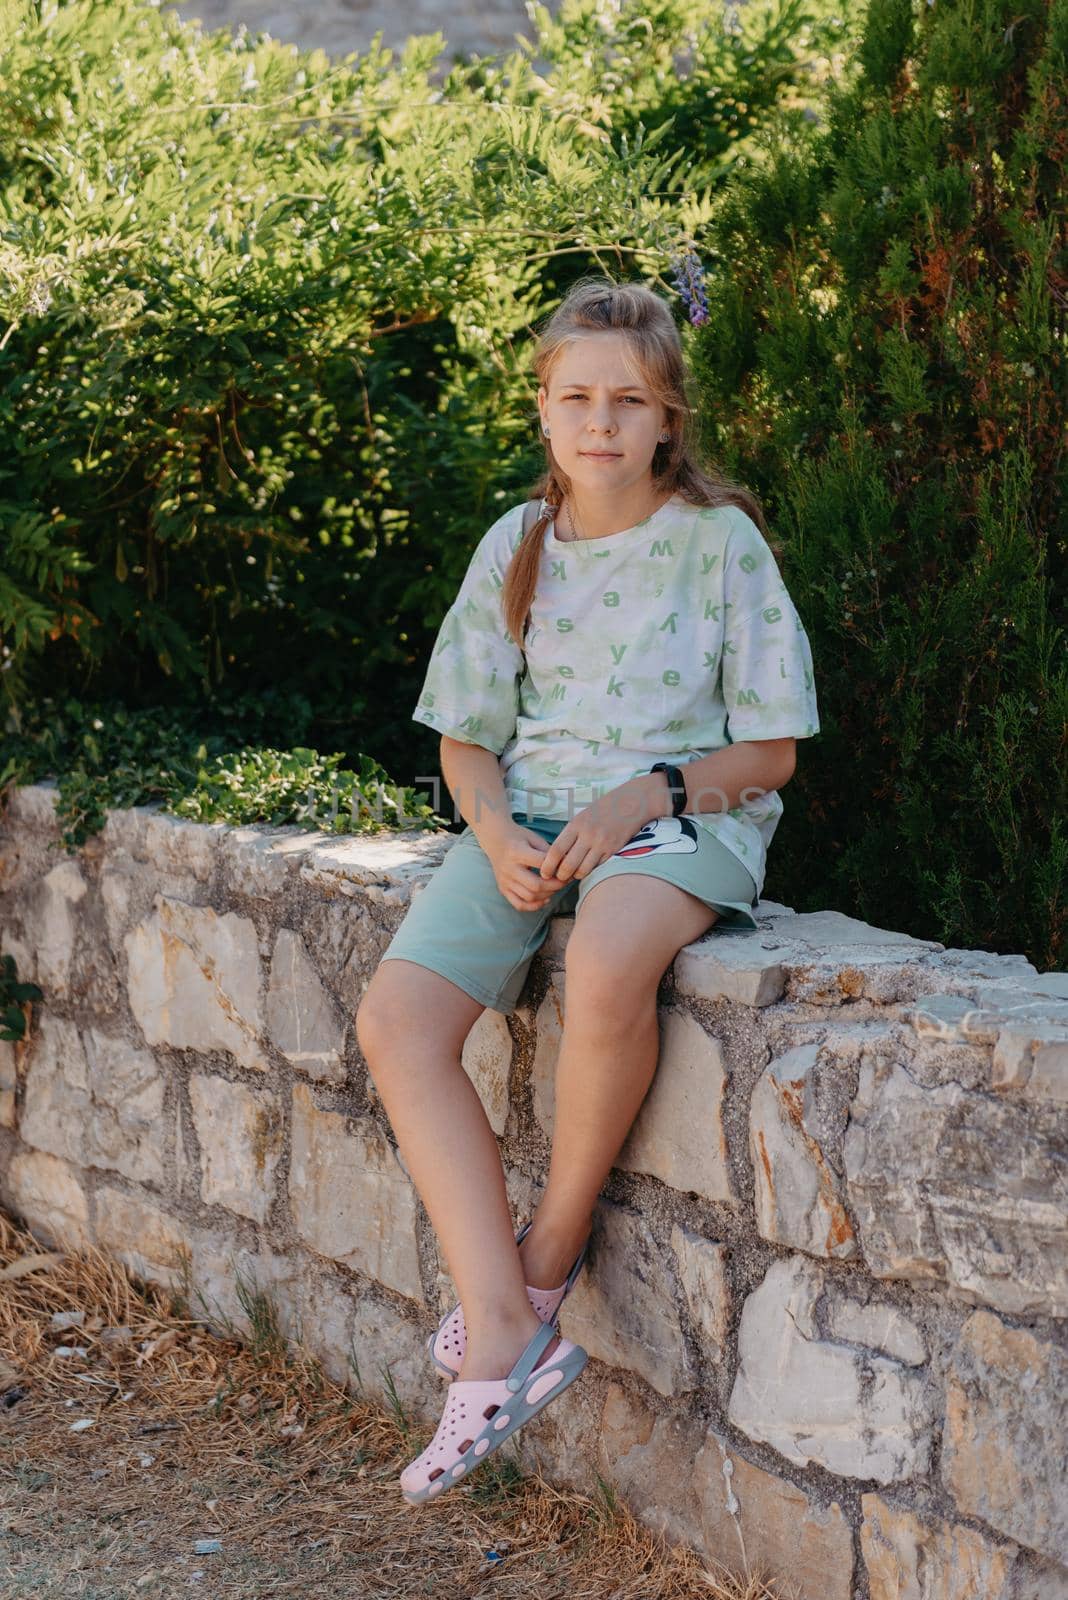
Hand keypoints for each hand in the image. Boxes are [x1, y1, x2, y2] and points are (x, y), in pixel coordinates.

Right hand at [483, 822, 575, 912]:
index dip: (558, 868)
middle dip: (555, 886)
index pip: (542, 864)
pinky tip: (545, 899)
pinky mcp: (503, 889)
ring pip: (529, 897)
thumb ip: (548, 852)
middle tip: (565, 881)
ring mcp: (505, 881)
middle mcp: (509, 868)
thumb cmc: (518, 837)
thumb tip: (567, 865)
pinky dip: (534, 906)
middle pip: (536, 885)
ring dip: (547, 895)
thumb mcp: (534, 838)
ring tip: (556, 888)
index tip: (568, 868)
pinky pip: (519, 904)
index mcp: (517, 852)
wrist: (495, 840)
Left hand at [536, 777, 659, 884]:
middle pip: (567, 864)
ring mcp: (602, 843)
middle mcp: (588, 834)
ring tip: (573, 874)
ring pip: (582, 870)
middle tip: (558, 878)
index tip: (544, 873)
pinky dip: (590, 871)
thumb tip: (557, 857)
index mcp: (576, 824)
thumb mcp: (582, 816)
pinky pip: (597, 867)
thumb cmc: (603, 810)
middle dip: (560, 875)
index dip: (547, 865)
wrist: (631, 803)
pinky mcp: (614, 850)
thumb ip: (570, 834)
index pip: (556, 850)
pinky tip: (588, 868)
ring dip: (575, 876)